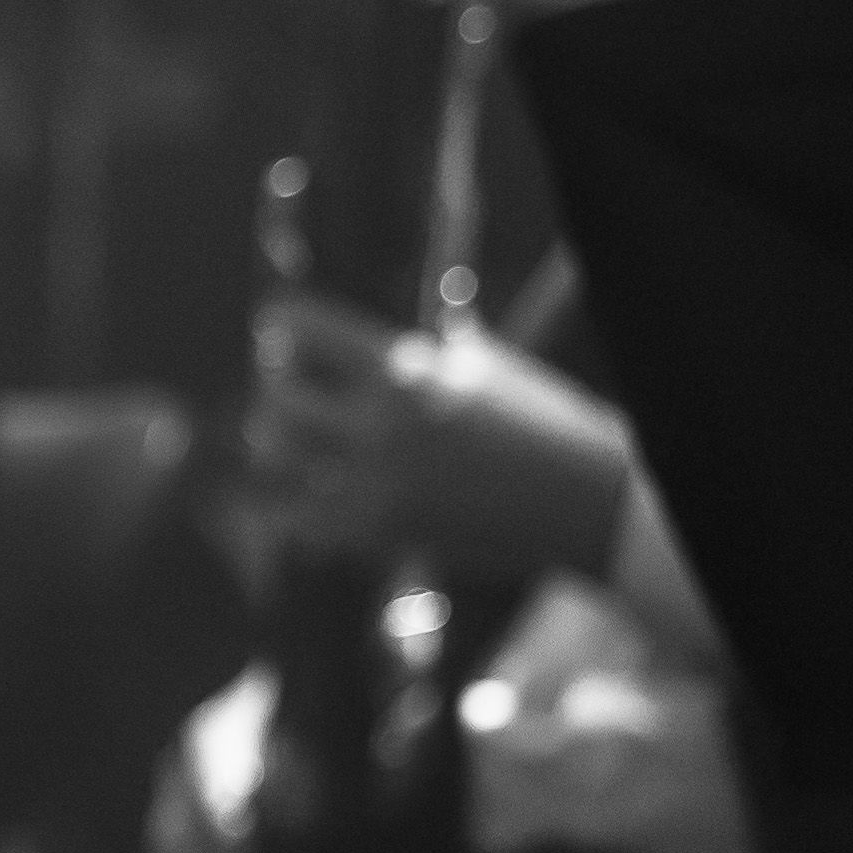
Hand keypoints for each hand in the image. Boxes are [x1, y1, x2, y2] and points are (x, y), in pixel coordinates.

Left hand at [243, 296, 635, 581]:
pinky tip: (299, 490)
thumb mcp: (482, 365)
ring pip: (273, 456)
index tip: (276, 320)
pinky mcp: (372, 533)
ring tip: (288, 439)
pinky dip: (287, 500)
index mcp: (404, 370)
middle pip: (274, 398)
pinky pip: (292, 515)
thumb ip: (420, 349)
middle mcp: (378, 425)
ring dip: (274, 444)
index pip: (307, 328)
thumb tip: (372, 329)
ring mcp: (371, 483)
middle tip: (284, 386)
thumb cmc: (540, 424)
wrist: (580, 501)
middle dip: (276, 388)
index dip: (283, 320)